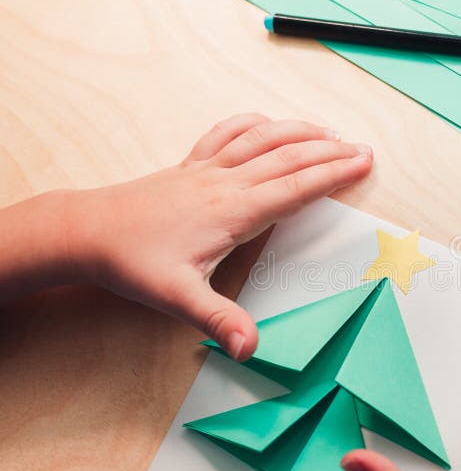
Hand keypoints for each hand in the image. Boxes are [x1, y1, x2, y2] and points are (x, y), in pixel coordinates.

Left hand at [62, 113, 371, 359]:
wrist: (86, 231)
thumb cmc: (132, 262)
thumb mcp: (177, 297)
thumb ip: (219, 320)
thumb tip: (251, 348)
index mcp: (232, 210)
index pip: (295, 187)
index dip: (333, 175)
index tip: (362, 164)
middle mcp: (224, 182)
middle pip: (288, 157)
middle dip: (330, 151)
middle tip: (363, 149)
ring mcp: (207, 169)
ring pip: (262, 139)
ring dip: (300, 132)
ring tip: (330, 131)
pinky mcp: (190, 166)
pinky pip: (227, 134)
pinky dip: (254, 123)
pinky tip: (267, 122)